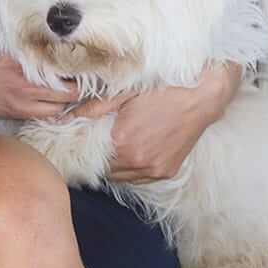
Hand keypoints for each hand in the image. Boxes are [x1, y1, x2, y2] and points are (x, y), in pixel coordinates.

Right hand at [0, 28, 84, 121]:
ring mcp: (19, 101)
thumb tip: (39, 19)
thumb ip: (19, 30)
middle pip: (71, 92)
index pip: (68, 66)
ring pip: (59, 109)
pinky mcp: (9, 113)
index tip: (90, 61)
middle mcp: (26, 82)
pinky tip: (53, 104)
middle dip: (81, 87)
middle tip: (87, 80)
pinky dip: (51, 112)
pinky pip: (41, 117)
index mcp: (25, 58)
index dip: (84, 66)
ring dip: (68, 102)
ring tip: (72, 92)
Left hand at [77, 63, 240, 183]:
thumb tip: (65, 117)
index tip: (78, 143)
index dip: (81, 150)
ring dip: (113, 166)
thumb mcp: (124, 92)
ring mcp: (153, 170)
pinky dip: (131, 169)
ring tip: (114, 148)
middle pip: (102, 170)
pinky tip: (132, 152)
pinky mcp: (166, 172)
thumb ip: (92, 108)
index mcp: (121, 142)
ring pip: (120, 178)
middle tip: (94, 143)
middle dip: (95, 158)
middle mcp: (136, 162)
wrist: (202, 97)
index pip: (87, 157)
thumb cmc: (163, 89)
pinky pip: (139, 178)